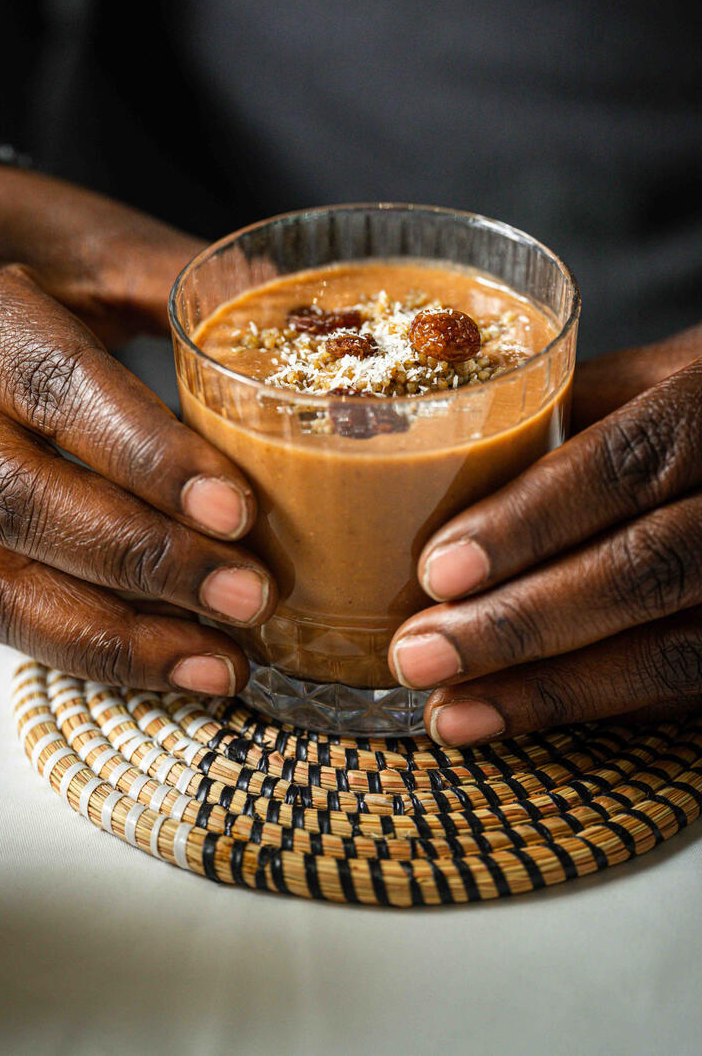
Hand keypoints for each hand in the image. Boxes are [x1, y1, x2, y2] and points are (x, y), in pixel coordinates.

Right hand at [0, 166, 276, 694]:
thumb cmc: (5, 241)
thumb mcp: (84, 235)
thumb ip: (177, 280)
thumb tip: (299, 331)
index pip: (51, 385)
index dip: (145, 455)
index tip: (236, 509)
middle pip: (17, 499)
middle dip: (141, 561)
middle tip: (249, 595)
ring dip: (112, 635)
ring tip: (222, 661)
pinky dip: (80, 646)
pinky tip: (167, 661)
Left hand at [389, 329, 701, 745]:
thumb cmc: (698, 408)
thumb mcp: (643, 377)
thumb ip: (562, 411)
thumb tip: (439, 458)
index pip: (624, 466)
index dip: (531, 522)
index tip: (438, 570)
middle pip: (645, 570)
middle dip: (520, 623)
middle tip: (419, 653)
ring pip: (673, 652)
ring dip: (548, 691)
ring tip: (450, 711)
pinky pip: (681, 690)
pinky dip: (593, 707)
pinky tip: (515, 717)